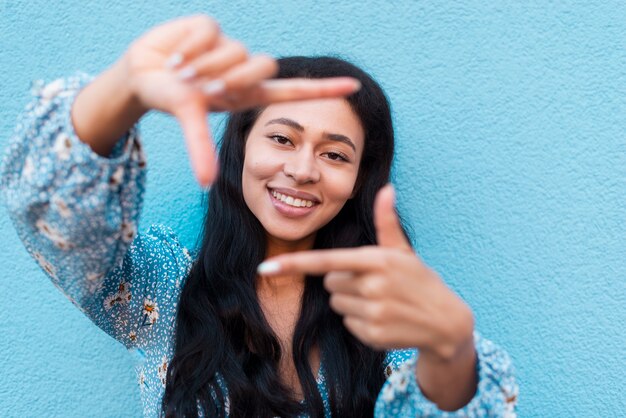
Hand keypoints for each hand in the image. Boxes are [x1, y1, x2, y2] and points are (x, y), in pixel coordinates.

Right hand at [122, 15, 360, 185]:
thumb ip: (200, 149)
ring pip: (233, 50)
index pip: (294, 90)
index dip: (323, 90)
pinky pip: (208, 32)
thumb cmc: (171, 99)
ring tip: (181, 72)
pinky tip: (175, 54)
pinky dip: (187, 46)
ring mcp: (230, 46)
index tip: (355, 86)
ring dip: (202, 64)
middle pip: (263, 66)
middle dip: (232, 77)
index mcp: (248, 93)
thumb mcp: (188, 120)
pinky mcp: (211, 26)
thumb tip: (206, 183)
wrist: (141, 74)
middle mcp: (244, 69)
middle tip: (203, 85)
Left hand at [257, 184, 474, 360]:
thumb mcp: (404, 251)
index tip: (265, 268)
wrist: (446, 322)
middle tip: (373, 284)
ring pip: (336, 303)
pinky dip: (360, 321)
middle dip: (344, 281)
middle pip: (330, 282)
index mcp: (377, 260)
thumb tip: (386, 188)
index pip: (327, 261)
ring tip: (380, 300)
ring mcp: (373, 312)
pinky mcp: (373, 334)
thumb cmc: (420, 280)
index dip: (294, 264)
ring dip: (351, 301)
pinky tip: (383, 317)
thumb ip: (387, 222)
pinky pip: (347, 323)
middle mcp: (373, 286)